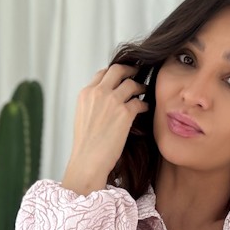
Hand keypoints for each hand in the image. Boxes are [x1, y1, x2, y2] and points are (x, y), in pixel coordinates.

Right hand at [62, 63, 149, 191]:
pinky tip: (146, 108)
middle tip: (138, 72)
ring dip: (140, 86)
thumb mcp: (83, 117)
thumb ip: (94, 103)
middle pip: (117, 69)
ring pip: (131, 83)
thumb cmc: (86, 146)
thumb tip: (106, 100)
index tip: (122, 75)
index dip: (114, 72)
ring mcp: (112, 101)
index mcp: (86, 94)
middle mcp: (98, 93)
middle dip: (130, 69)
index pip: (102, 73)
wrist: (88, 161)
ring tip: (145, 90)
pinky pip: (140, 102)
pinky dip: (144, 104)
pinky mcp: (125, 113)